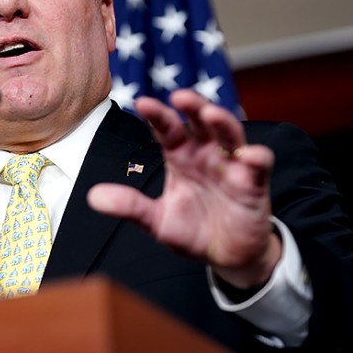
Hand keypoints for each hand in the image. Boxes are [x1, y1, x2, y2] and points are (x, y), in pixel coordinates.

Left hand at [87, 89, 280, 288]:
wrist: (227, 256)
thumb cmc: (193, 231)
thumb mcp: (157, 221)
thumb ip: (130, 206)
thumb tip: (93, 197)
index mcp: (180, 156)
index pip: (168, 128)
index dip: (157, 115)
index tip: (142, 103)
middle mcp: (206, 153)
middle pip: (201, 120)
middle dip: (193, 105)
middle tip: (179, 97)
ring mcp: (231, 165)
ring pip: (230, 133)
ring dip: (222, 121)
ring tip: (209, 115)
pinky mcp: (254, 183)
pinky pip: (259, 163)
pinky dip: (256, 156)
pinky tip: (248, 155)